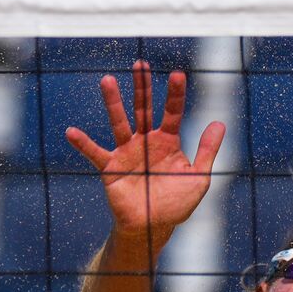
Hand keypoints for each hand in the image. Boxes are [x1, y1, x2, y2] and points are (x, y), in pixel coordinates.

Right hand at [65, 61, 225, 244]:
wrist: (155, 227)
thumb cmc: (177, 203)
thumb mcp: (199, 177)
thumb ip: (207, 150)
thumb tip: (220, 123)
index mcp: (168, 142)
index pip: (172, 112)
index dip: (175, 94)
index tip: (178, 74)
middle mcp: (145, 142)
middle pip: (143, 108)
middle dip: (142, 87)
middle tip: (140, 64)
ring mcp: (126, 153)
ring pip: (119, 123)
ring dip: (113, 103)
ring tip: (107, 80)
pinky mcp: (111, 169)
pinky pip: (95, 154)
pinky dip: (84, 144)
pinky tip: (72, 132)